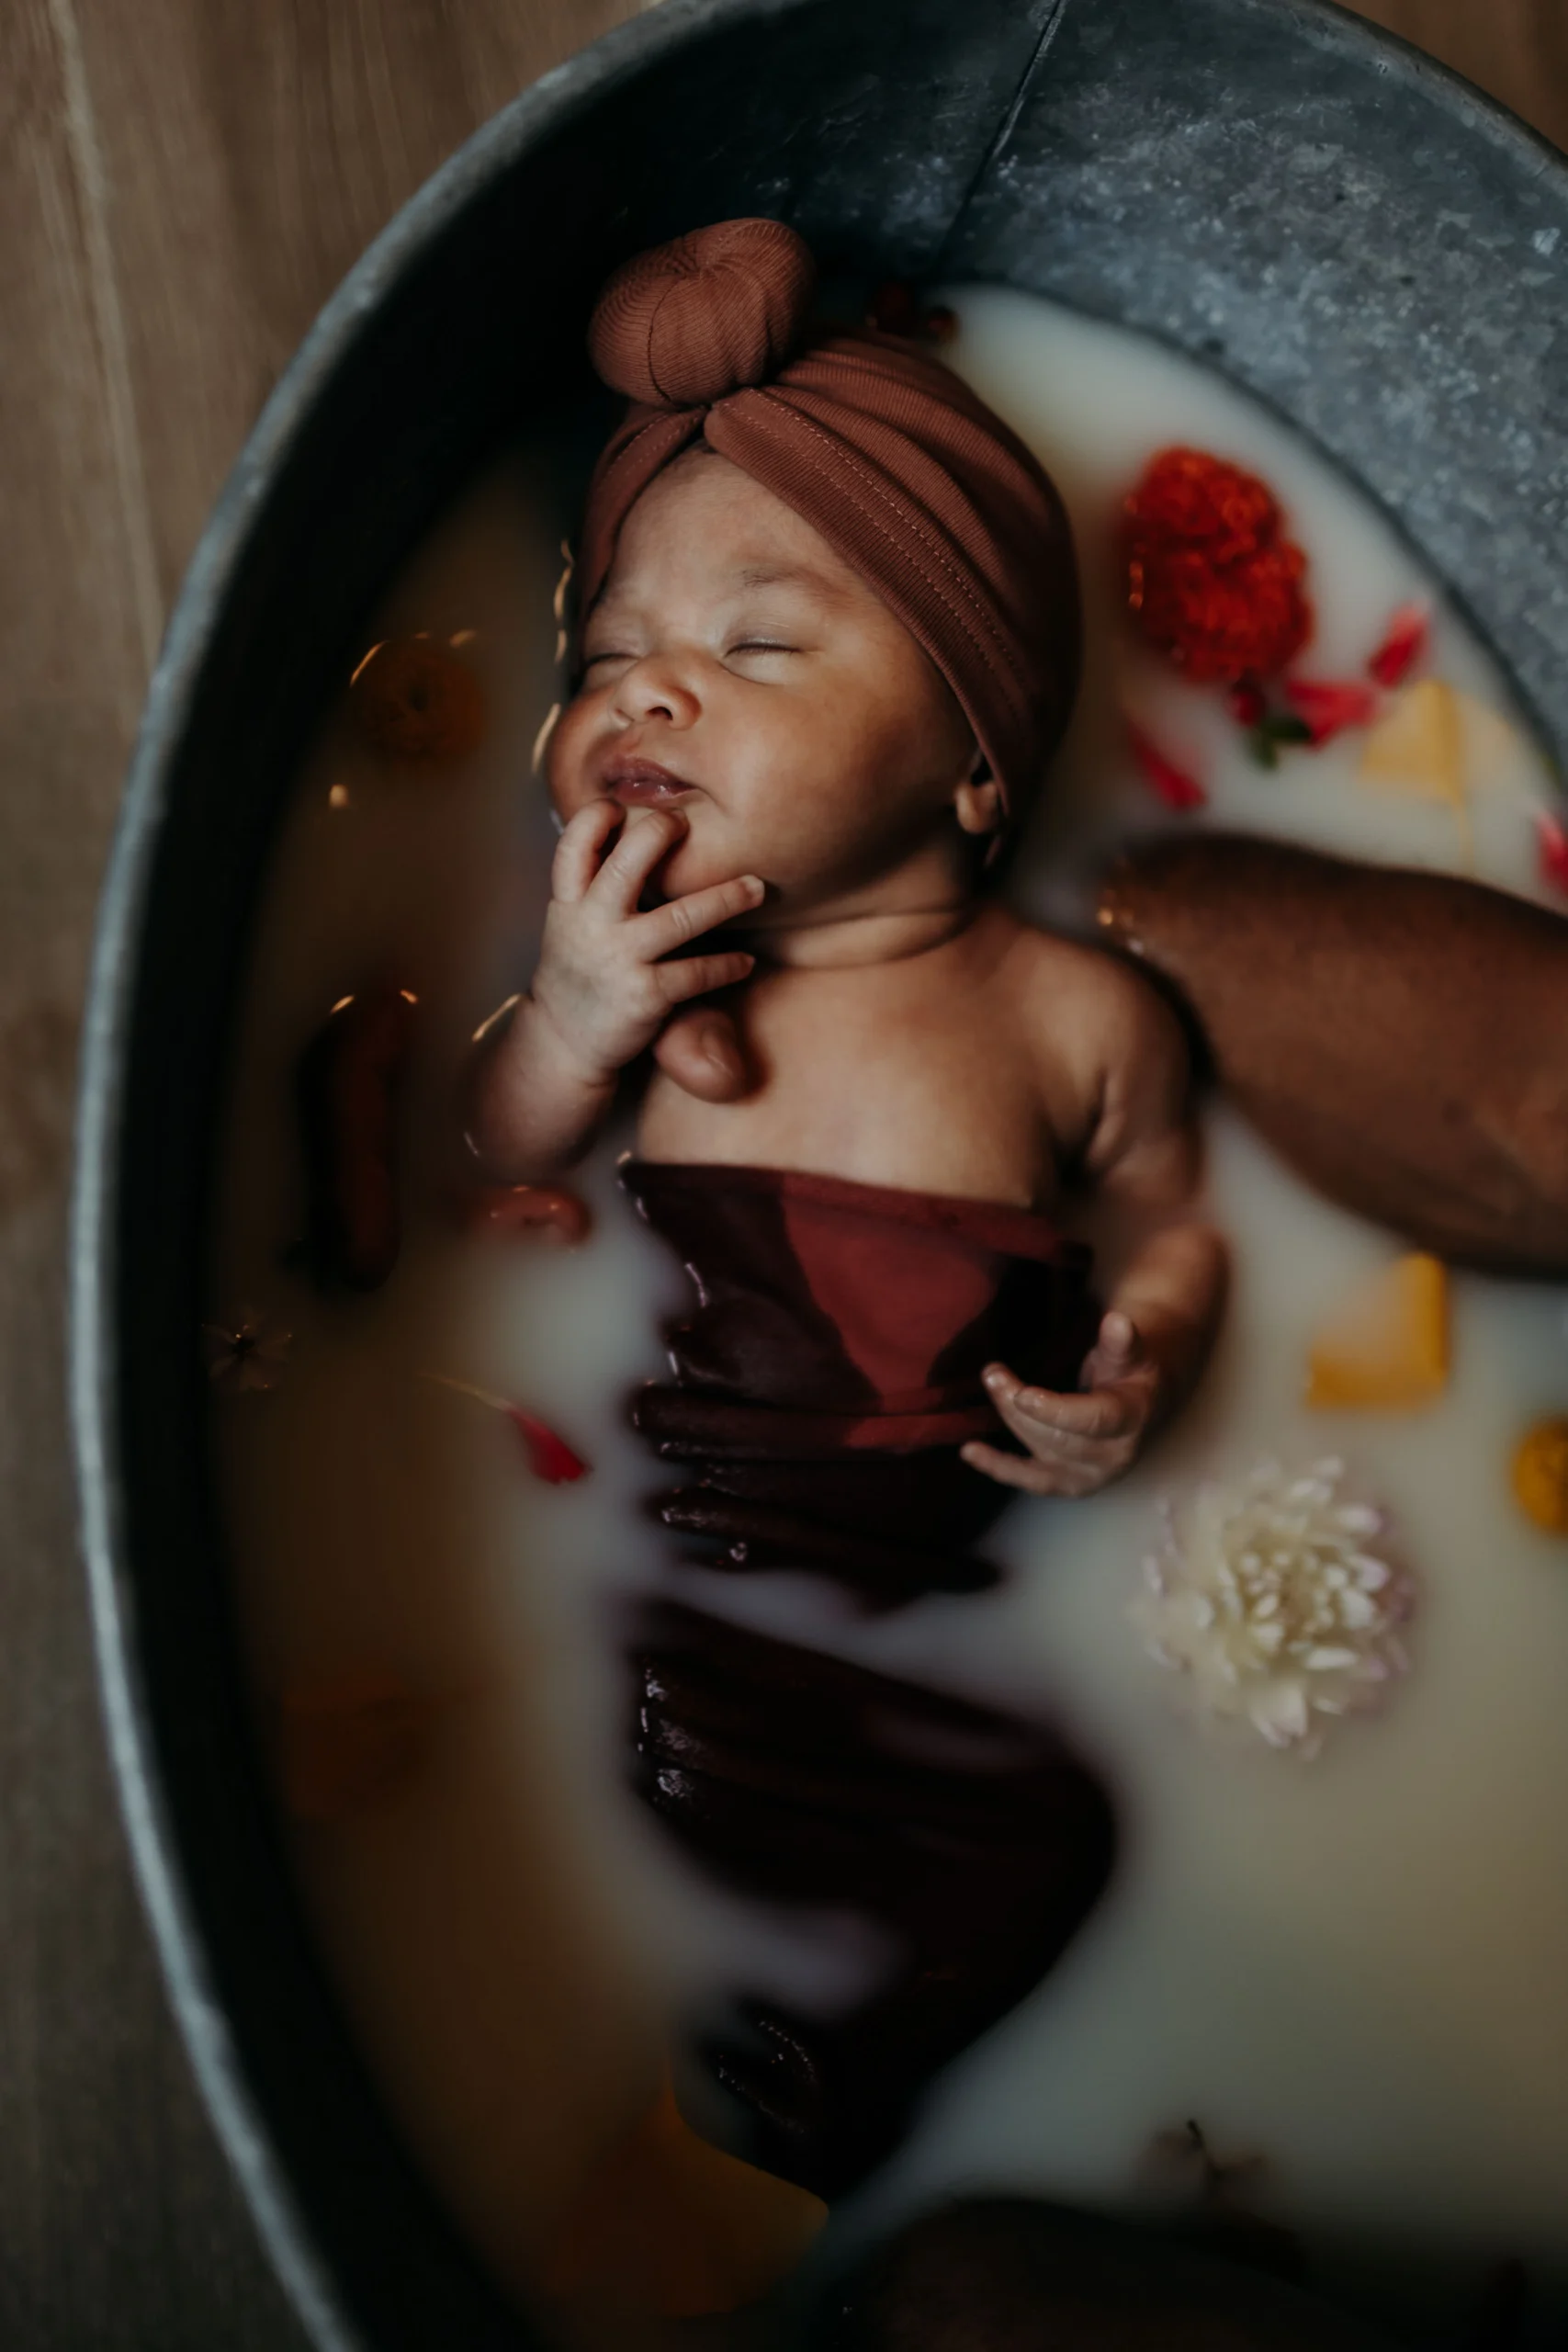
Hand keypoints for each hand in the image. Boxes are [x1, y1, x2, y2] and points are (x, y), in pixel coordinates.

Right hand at [532, 802, 761, 1086]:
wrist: (562, 1042)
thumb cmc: (580, 969)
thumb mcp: (571, 921)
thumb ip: (595, 883)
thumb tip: (638, 830)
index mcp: (567, 901)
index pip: (574, 844)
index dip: (597, 816)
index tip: (623, 805)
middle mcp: (589, 924)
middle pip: (627, 862)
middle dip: (661, 832)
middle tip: (691, 821)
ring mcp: (617, 959)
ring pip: (681, 918)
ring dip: (726, 899)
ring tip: (757, 888)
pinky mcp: (643, 996)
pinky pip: (697, 973)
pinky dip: (727, 965)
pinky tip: (746, 963)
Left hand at [960, 1310, 1160, 1497]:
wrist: (1141, 1402)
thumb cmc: (1130, 1369)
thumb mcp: (1130, 1351)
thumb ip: (1119, 1341)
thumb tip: (1117, 1321)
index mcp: (1130, 1420)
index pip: (1093, 1420)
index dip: (1056, 1411)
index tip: (1022, 1395)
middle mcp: (1113, 1455)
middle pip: (1058, 1438)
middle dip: (1020, 1408)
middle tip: (993, 1374)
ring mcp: (1090, 1475)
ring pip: (1040, 1455)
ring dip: (1009, 1424)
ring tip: (989, 1389)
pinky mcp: (1067, 1482)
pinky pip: (1031, 1480)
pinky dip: (999, 1467)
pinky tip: (969, 1452)